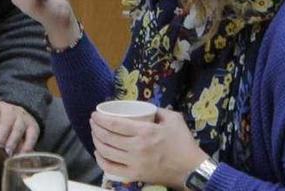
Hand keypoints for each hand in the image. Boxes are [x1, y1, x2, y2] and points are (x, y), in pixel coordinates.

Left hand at [0, 99, 39, 155]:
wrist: (14, 110)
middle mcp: (10, 110)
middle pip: (6, 121)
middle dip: (0, 135)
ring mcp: (22, 118)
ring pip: (18, 128)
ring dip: (13, 141)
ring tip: (7, 153)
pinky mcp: (33, 126)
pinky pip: (32, 135)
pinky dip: (28, 145)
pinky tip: (21, 154)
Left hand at [90, 108, 207, 188]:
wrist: (191, 169)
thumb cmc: (183, 143)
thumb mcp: (173, 119)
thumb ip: (158, 110)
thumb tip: (144, 108)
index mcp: (145, 132)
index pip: (115, 124)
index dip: (101, 119)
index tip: (94, 115)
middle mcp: (137, 148)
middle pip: (108, 137)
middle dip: (96, 128)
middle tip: (93, 123)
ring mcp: (135, 163)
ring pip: (107, 152)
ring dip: (96, 142)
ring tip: (95, 135)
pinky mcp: (135, 175)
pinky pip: (111, 168)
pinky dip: (101, 160)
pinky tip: (98, 153)